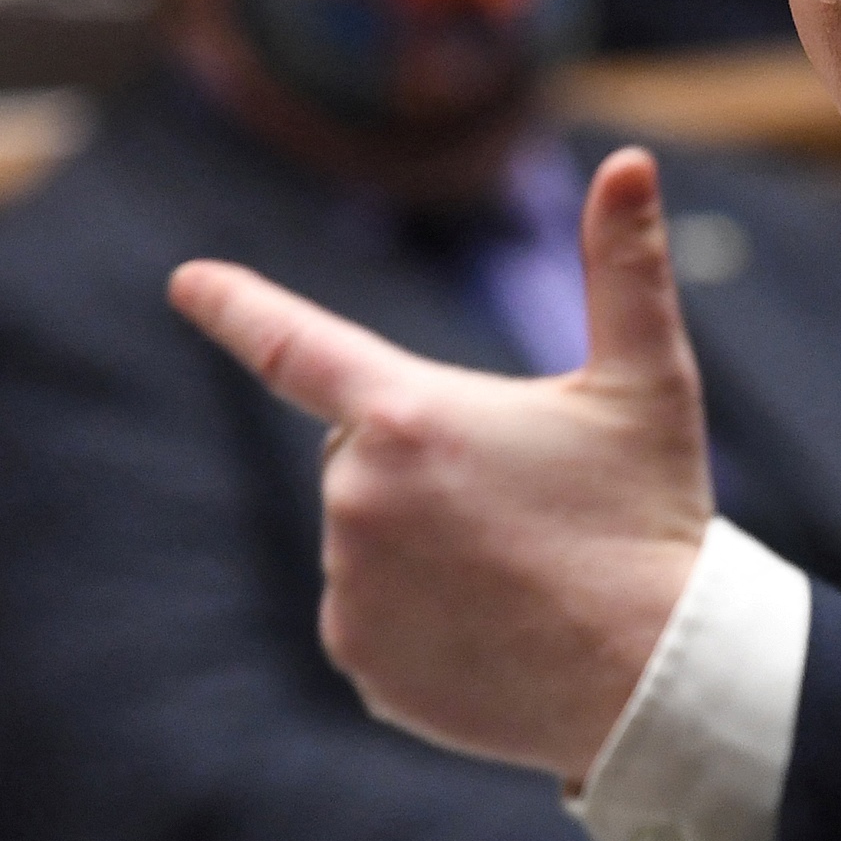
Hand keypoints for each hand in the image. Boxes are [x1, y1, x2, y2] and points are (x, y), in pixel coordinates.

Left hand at [170, 148, 713, 779]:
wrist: (654, 680)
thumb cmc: (650, 518)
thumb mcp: (647, 384)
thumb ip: (624, 266)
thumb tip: (632, 160)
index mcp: (409, 415)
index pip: (295, 346)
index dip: (236, 307)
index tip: (186, 282)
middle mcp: (357, 500)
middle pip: (361, 452)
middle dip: (421, 461)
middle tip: (519, 502)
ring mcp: (350, 587)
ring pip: (367, 535)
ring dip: (422, 540)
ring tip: (514, 570)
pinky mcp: (358, 659)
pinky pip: (371, 615)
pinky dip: (420, 616)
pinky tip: (492, 628)